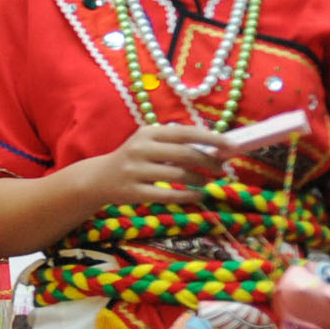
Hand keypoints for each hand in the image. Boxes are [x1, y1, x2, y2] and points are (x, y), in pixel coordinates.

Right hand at [90, 123, 227, 204]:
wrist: (98, 179)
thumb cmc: (133, 159)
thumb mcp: (149, 144)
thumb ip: (175, 143)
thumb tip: (215, 148)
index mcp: (148, 133)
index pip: (186, 133)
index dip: (211, 139)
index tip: (230, 146)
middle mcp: (141, 149)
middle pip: (185, 154)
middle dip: (209, 162)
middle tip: (223, 169)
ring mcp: (136, 171)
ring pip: (179, 175)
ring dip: (200, 179)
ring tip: (208, 182)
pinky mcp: (134, 192)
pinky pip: (168, 194)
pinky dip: (188, 195)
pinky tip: (198, 195)